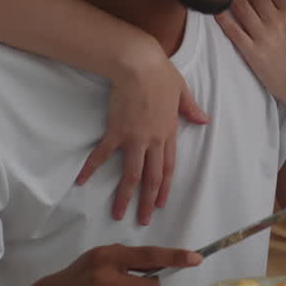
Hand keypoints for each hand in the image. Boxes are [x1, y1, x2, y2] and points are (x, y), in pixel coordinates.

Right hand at [76, 38, 209, 226]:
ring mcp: (134, 138)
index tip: (161, 204)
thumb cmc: (161, 74)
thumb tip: (203, 120)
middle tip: (143, 220)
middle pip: (152, 178)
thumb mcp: (182, 91)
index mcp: (169, 133)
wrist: (139, 65)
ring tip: (118, 213)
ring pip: (132, 174)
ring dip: (125, 196)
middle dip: (148, 202)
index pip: (168, 168)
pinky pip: (104, 154)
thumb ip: (191, 109)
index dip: (165, 188)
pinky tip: (82, 180)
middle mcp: (153, 141)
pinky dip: (92, 168)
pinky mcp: (116, 131)